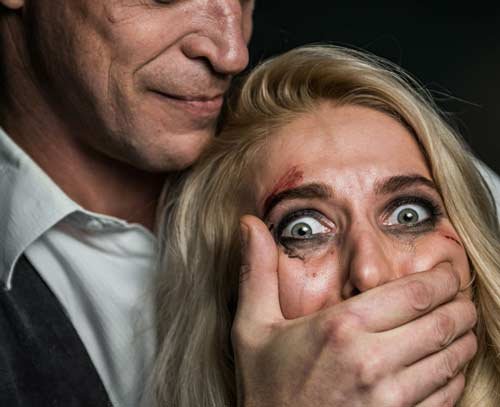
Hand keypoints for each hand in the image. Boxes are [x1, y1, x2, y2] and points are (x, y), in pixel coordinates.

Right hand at [232, 215, 476, 406]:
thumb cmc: (266, 386)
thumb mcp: (252, 326)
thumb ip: (257, 273)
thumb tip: (249, 224)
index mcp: (340, 328)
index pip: (414, 294)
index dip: (441, 280)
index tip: (447, 274)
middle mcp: (371, 362)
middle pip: (441, 325)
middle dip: (459, 307)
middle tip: (460, 299)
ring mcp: (389, 400)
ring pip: (450, 360)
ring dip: (463, 340)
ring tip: (461, 327)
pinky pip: (446, 396)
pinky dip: (455, 376)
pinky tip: (447, 365)